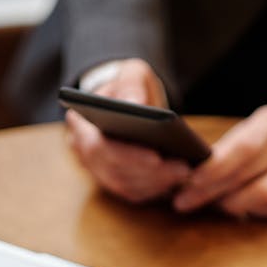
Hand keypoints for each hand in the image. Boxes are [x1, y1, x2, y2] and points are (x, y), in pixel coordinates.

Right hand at [66, 58, 189, 202]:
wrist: (126, 99)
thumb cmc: (128, 86)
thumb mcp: (130, 74)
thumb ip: (130, 84)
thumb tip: (135, 104)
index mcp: (80, 124)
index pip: (99, 147)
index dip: (127, 155)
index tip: (156, 157)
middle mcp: (83, 152)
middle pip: (114, 172)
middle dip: (151, 172)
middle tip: (183, 168)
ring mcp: (97, 170)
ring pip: (125, 186)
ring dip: (157, 183)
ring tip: (186, 172)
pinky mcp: (114, 181)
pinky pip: (134, 192)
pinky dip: (156, 189)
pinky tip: (179, 180)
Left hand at [173, 78, 266, 217]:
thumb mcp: (263, 120)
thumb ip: (235, 143)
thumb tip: (196, 167)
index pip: (239, 150)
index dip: (211, 170)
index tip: (186, 182)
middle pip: (244, 177)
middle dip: (208, 193)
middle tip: (183, 202)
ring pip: (260, 198)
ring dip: (231, 205)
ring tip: (213, 204)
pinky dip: (253, 211)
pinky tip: (239, 208)